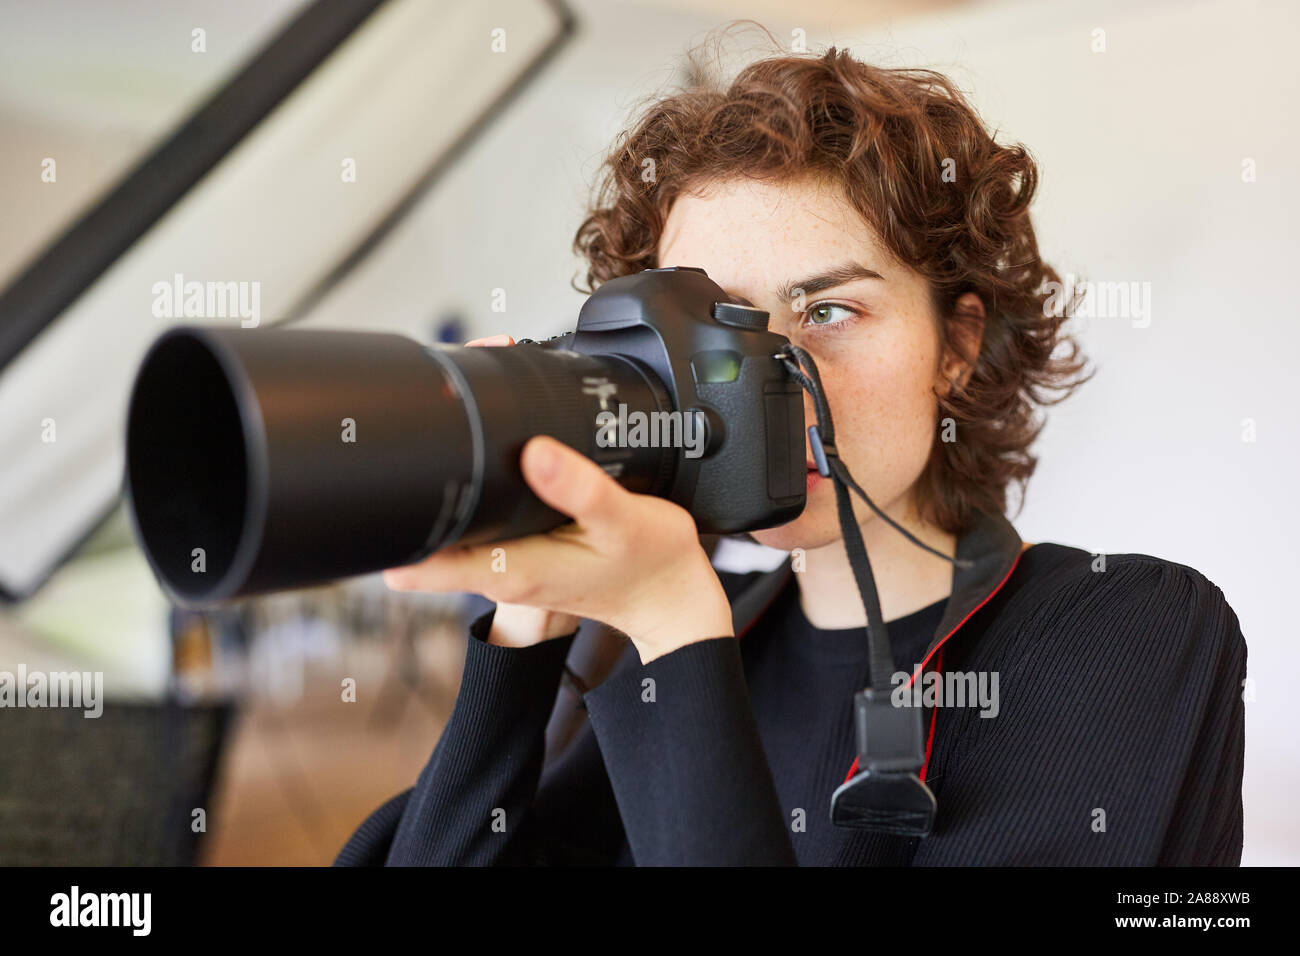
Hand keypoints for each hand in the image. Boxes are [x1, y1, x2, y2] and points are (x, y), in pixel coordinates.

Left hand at [383, 336, 733, 662]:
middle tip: (445, 417)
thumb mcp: (623, 521)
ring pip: (456, 514)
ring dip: (455, 470)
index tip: (392, 481)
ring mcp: (505, 557)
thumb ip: (579, 489)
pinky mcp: (520, 544)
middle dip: (425, 474)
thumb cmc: (651, 566)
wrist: (671, 593)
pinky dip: (484, 477)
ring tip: (474, 417)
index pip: (418, 562)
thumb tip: (535, 452)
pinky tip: (502, 447)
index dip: (395, 524)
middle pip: (429, 526)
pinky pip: (485, 510)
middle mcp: (497, 568)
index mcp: (509, 569)